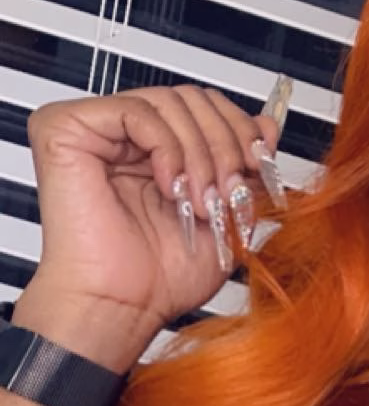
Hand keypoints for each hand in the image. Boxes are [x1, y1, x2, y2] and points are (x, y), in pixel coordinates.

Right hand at [22, 82, 287, 369]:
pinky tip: (169, 185)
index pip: (204, 107)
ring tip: (199, 200)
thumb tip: (266, 125)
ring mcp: (93, 130)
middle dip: (224, 144)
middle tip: (228, 190)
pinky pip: (136, 111)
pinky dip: (167, 148)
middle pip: (191, 98)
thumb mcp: (226, 212)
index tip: (259, 163)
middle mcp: (123, 137)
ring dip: (200, 154)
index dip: (238, 128)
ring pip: (170, 102)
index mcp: (155, 152)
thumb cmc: (161, 277)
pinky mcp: (65, 129)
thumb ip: (245, 166)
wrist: (122, 307)